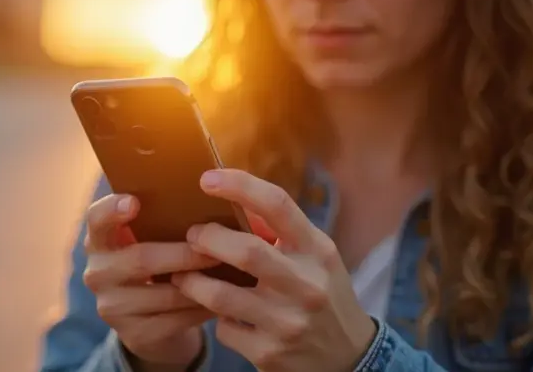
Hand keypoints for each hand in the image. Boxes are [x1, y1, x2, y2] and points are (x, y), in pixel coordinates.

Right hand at [83, 193, 219, 366]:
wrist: (149, 323)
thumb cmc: (157, 265)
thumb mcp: (148, 241)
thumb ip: (161, 219)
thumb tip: (210, 189)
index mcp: (100, 241)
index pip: (96, 220)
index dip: (112, 210)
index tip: (134, 202)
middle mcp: (98, 273)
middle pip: (140, 259)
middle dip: (183, 253)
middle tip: (216, 246)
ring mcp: (113, 307)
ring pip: (164, 293)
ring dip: (201, 282)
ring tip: (231, 271)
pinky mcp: (135, 335)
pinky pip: (177, 319)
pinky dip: (204, 306)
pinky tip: (226, 298)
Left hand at [171, 169, 377, 371]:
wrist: (349, 357)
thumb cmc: (323, 293)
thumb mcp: (315, 258)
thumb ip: (281, 232)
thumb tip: (235, 202)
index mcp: (317, 250)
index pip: (278, 206)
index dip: (240, 186)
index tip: (207, 179)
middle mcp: (306, 284)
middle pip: (246, 251)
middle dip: (208, 239)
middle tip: (192, 236)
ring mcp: (288, 322)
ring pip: (221, 295)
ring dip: (193, 282)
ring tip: (183, 275)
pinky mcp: (269, 353)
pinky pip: (224, 328)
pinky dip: (216, 318)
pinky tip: (220, 315)